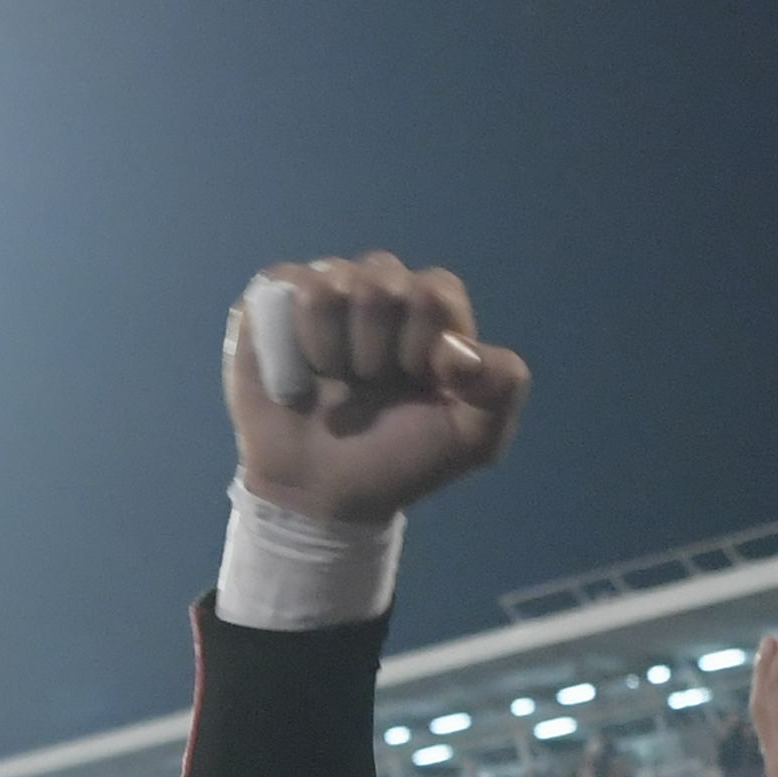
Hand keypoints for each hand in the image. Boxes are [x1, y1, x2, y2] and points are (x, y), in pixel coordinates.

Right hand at [222, 253, 527, 526]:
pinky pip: (283, 286)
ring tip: (332, 381)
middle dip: (375, 351)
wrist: (321, 493)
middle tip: (368, 387)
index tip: (415, 385)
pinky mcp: (275, 299)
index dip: (421, 345)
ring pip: (330, 284)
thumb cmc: (398, 459)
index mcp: (433, 312)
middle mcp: (381, 289)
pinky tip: (296, 371)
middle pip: (382, 283)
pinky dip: (288, 340)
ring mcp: (327, 289)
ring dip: (330, 351)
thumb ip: (502, 385)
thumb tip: (456, 348)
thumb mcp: (474, 438)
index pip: (434, 291)